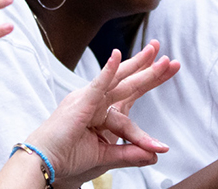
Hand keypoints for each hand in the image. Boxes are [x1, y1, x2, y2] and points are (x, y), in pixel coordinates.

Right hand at [31, 42, 180, 185]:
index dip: (151, 79)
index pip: (131, 91)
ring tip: (155, 53)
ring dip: (137, 66)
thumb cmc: (69, 159)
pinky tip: (117, 57)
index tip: (171, 70)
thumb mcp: (107, 157)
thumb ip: (131, 154)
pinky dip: (107, 72)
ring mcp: (87, 99)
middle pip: (128, 81)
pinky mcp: (80, 104)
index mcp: (102, 110)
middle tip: (170, 59)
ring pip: (118, 80)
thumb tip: (155, 156)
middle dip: (150, 68)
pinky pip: (97, 86)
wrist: (46, 164)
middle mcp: (96, 100)